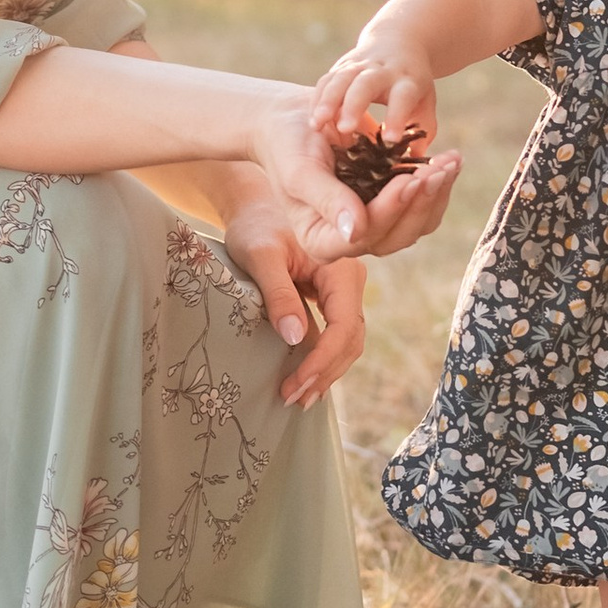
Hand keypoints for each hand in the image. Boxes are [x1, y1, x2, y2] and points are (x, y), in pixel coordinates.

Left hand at [216, 203, 369, 408]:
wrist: (256, 208)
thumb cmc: (256, 226)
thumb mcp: (260, 256)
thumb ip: (278, 294)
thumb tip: (295, 338)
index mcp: (342, 267)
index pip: (343, 327)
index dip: (322, 361)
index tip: (295, 385)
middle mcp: (351, 281)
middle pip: (350, 340)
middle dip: (324, 373)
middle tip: (292, 399)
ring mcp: (344, 292)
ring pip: (347, 343)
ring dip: (325, 372)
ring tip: (298, 398)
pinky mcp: (332, 301)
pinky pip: (336, 336)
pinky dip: (322, 361)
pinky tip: (305, 381)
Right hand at [247, 90, 458, 265]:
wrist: (291, 122)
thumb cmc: (287, 144)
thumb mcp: (300, 171)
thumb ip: (327, 201)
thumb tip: (355, 233)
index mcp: (322, 240)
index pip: (366, 235)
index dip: (390, 209)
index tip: (409, 179)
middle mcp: (350, 239)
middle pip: (397, 235)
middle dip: (422, 201)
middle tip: (440, 167)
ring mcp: (372, 222)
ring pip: (415, 223)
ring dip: (436, 193)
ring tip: (452, 161)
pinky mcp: (387, 203)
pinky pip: (420, 205)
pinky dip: (436, 184)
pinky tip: (448, 162)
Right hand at [308, 34, 440, 161]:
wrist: (398, 42)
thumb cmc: (412, 84)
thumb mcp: (425, 102)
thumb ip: (423, 131)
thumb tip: (415, 158)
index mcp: (407, 81)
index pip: (402, 97)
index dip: (397, 116)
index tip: (390, 139)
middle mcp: (383, 70)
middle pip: (366, 83)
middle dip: (354, 105)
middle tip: (345, 129)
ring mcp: (360, 65)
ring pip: (341, 79)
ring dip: (328, 101)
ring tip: (317, 125)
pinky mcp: (341, 65)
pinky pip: (326, 80)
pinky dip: (317, 99)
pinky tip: (313, 120)